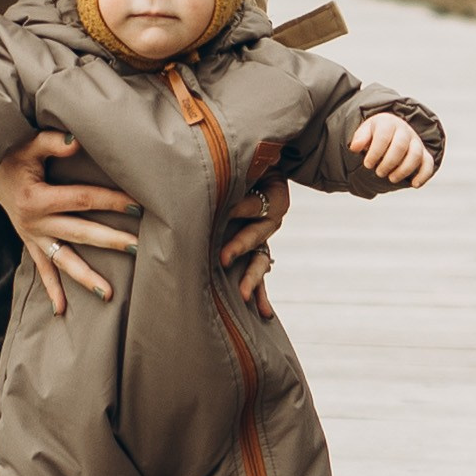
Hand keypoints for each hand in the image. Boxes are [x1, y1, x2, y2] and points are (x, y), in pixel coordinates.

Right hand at [0, 129, 137, 317]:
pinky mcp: (29, 242)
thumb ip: (52, 142)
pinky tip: (62, 310)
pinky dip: (51, 289)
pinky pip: (42, 269)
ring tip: (108, 294)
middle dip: (111, 241)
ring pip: (63, 260)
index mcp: (37, 199)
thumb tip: (77, 141)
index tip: (138, 205)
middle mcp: (34, 223)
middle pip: (80, 233)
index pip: (83, 200)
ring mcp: (32, 236)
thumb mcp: (28, 143)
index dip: (111, 201)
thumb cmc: (10, 153)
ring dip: (85, 277)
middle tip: (139, 248)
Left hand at [221, 171, 289, 313]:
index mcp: (273, 195)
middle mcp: (270, 219)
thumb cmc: (243, 164)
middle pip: (257, 235)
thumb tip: (201, 177)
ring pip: (260, 260)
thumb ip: (232, 173)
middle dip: (240, 247)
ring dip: (252, 279)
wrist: (259, 169)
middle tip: (222, 258)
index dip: (238, 209)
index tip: (222, 214)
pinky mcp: (256, 252)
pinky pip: (260, 274)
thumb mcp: (245, 164)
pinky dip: (260, 292)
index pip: (252, 205)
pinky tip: (263, 312)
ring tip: (244, 296)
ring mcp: (263, 239)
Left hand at [350, 112, 434, 187]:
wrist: (391, 131)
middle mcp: (405, 130)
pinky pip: (428, 163)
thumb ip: (359, 138)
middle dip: (389, 162)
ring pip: (415, 155)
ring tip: (391, 179)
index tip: (367, 164)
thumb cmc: (375, 135)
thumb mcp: (365, 132)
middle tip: (379, 173)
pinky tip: (414, 185)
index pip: (384, 136)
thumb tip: (354, 147)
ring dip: (403, 170)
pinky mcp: (424, 153)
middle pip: (401, 146)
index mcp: (388, 123)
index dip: (375, 152)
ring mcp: (416, 142)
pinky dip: (423, 175)